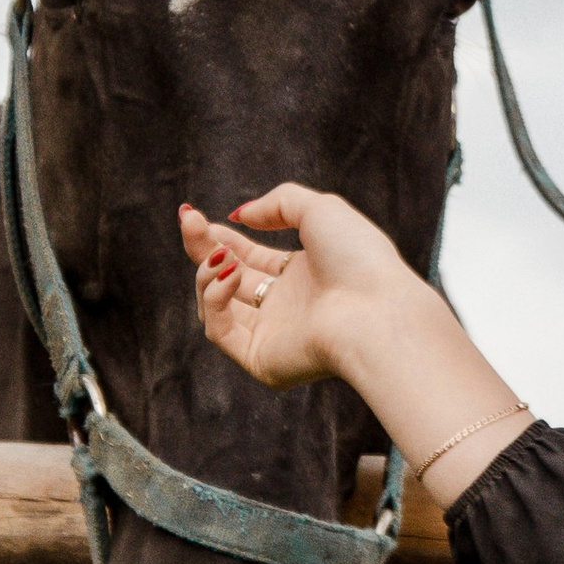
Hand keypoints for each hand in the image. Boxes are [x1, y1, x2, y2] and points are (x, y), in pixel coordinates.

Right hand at [178, 187, 423, 394]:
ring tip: (223, 257)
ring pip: (216, 305)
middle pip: (227, 278)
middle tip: (188, 221)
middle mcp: (286, 306)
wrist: (375, 309)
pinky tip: (229, 276)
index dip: (220, 238)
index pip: (249, 258)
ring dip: (207, 273)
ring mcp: (272, 334)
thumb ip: (279, 203)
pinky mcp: (261, 360)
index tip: (193, 216)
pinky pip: (219, 331)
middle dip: (203, 248)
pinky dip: (214, 299)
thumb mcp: (320, 209)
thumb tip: (242, 215)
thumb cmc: (358, 257)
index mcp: (303, 275)